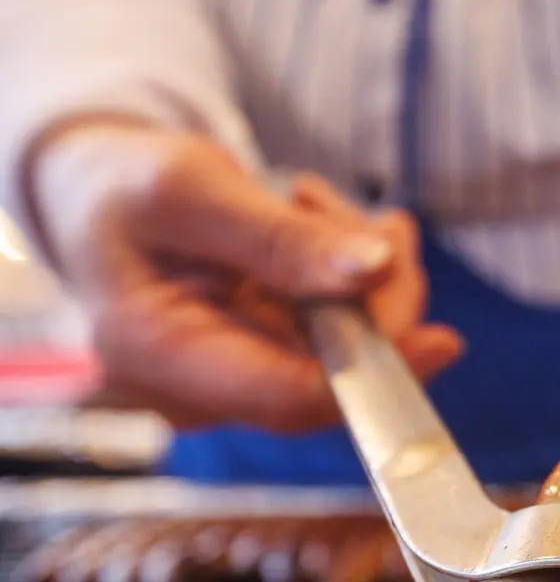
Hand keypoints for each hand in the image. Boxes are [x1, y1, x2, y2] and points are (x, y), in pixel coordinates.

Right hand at [28, 120, 461, 430]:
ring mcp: (237, 377)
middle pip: (335, 369)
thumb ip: (279, 238)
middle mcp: (201, 388)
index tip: (445, 339)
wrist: (93, 191)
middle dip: (377, 294)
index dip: (377, 374)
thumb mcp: (188, 189)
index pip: (292, 396)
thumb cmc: (123, 184)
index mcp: (161, 357)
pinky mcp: (265, 356)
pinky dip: (348, 272)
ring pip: (348, 344)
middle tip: (386, 225)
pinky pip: (338, 327)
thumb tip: (373, 269)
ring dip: (361, 271)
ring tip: (314, 200)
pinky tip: (323, 220)